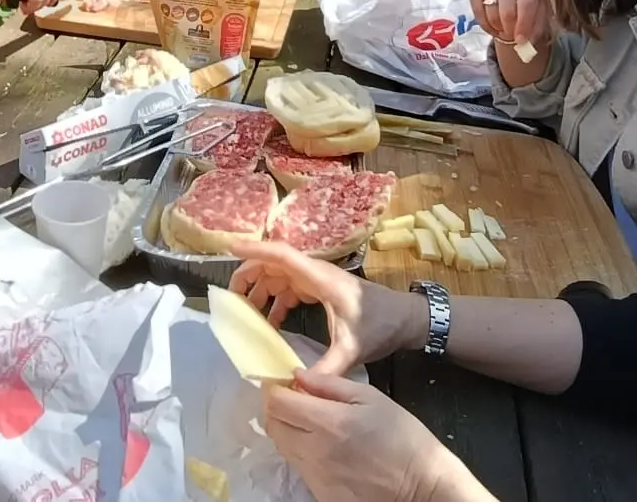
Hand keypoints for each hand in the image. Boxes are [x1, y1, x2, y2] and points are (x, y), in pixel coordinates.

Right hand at [229, 239, 425, 375]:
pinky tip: (271, 324)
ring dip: (260, 290)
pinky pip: (289, 289)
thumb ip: (326, 369)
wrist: (407, 320)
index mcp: (320, 278)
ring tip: (246, 315)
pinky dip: (275, 302)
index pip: (281, 255)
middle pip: (273, 264)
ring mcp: (318, 281)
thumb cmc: (382, 325)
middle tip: (232, 301)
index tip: (229, 249)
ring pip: (279, 276)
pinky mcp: (321, 290)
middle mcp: (315, 274)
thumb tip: (296, 387)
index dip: (254, 250)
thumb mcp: (352, 348)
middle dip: (249, 276)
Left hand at [264, 371, 487, 501]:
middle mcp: (314, 451)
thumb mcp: (371, 398)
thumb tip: (298, 376)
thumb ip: (330, 385)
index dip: (274, 389)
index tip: (283, 384)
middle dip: (277, 408)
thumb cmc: (402, 436)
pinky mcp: (320, 495)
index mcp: (328, 422)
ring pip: (282, 447)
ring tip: (311, 423)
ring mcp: (315, 477)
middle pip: (273, 425)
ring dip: (287, 430)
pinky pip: (298, 468)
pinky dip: (301, 453)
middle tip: (294, 400)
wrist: (420, 485)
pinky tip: (323, 448)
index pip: (277, 403)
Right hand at [467, 0, 548, 47]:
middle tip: (512, 36)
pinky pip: (477, 12)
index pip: (526, 3)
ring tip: (504, 28)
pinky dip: (485, 25)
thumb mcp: (538, 13)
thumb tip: (523, 41)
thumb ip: (535, 27)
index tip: (522, 40)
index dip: (524, 25)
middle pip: (507, 10)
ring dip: (498, 28)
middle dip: (510, 29)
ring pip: (491, 13)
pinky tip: (493, 25)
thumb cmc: (527, 1)